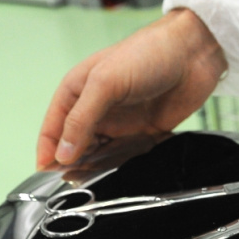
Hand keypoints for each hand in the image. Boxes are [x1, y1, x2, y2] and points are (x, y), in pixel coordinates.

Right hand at [36, 8, 227, 169]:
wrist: (193, 55)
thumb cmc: (147, 54)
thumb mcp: (105, 82)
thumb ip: (82, 118)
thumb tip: (63, 152)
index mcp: (78, 90)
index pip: (54, 126)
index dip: (48, 150)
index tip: (45, 172)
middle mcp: (97, 108)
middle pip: (76, 145)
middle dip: (72, 163)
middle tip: (72, 183)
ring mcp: (121, 122)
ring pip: (101, 154)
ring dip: (97, 168)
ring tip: (94, 185)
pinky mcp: (145, 132)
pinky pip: (128, 156)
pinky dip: (123, 166)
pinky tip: (120, 176)